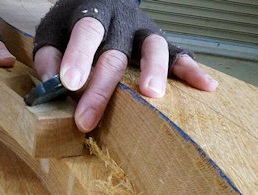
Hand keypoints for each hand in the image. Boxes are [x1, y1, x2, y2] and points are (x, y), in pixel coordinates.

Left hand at [33, 0, 217, 132]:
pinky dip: (193, 70)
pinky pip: (182, 53)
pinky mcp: (163, 40)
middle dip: (101, 88)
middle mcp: (122, 20)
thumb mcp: (53, 31)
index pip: (87, 31)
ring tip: (152, 94)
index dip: (78, 57)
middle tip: (86, 119)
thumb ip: (50, 55)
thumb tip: (50, 84)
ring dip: (153, 71)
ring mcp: (145, 30)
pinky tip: (207, 87)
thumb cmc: (74, 24)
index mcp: (92, 12)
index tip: (68, 84)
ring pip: (154, 48)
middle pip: (114, 52)